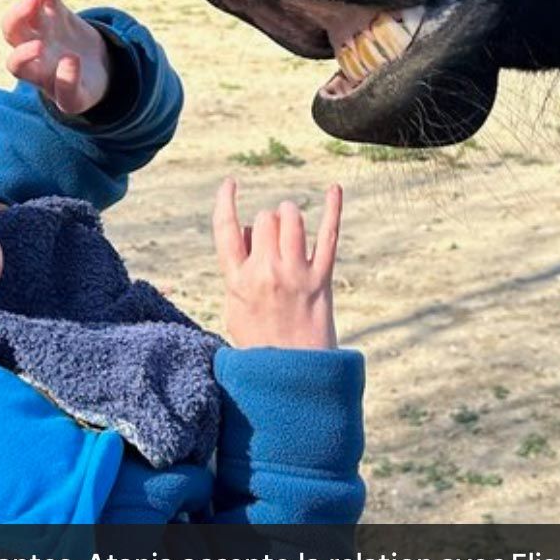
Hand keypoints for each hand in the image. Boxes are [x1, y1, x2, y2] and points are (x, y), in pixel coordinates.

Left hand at [2, 0, 109, 114]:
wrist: (91, 72)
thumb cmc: (81, 91)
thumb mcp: (76, 99)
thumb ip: (70, 87)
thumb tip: (69, 62)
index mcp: (33, 72)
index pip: (16, 63)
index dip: (24, 54)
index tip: (42, 47)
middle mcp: (32, 46)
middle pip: (11, 29)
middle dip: (18, 14)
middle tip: (33, 3)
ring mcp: (42, 26)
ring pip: (28, 7)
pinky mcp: (55, 11)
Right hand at [212, 179, 341, 349]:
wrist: (293, 375)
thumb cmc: (261, 344)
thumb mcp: (235, 310)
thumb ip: (238, 272)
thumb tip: (253, 235)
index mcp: (237, 281)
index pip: (225, 230)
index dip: (225, 201)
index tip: (230, 184)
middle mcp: (265, 272)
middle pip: (264, 219)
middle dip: (268, 221)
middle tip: (272, 239)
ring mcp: (294, 273)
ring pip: (291, 218)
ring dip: (290, 214)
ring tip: (291, 224)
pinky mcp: (321, 278)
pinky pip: (328, 235)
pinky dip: (333, 209)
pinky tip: (334, 189)